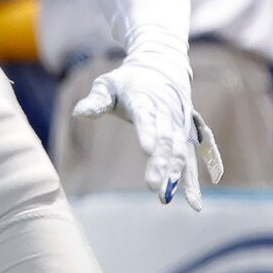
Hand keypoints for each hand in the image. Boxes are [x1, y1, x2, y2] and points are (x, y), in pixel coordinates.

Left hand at [74, 55, 225, 205]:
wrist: (162, 69)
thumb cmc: (128, 81)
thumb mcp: (108, 84)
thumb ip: (96, 100)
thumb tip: (79, 113)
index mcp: (145, 97)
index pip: (146, 116)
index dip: (148, 132)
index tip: (148, 150)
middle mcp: (167, 112)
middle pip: (166, 138)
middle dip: (161, 162)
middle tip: (152, 184)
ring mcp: (179, 125)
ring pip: (181, 151)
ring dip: (176, 174)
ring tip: (166, 196)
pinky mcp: (186, 137)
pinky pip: (191, 160)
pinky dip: (192, 180)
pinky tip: (194, 203)